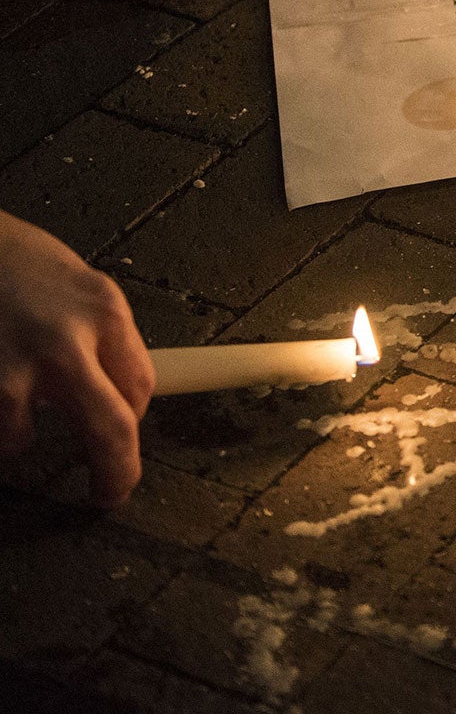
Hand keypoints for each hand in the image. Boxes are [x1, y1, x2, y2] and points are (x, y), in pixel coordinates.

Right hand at [0, 213, 153, 506]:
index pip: (140, 388)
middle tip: (109, 493)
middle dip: (114, 473)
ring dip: (12, 435)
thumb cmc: (13, 262)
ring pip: (21, 440)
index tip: (126, 434)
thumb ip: (100, 338)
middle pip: (109, 430)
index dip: (132, 418)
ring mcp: (9, 369)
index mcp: (103, 312)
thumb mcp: (78, 286)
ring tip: (6, 399)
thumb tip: (117, 388)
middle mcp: (64, 342)